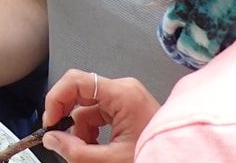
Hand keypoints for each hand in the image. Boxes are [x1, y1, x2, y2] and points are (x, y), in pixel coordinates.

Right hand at [40, 69, 158, 162]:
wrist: (186, 162)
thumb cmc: (157, 157)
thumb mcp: (112, 160)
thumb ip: (76, 151)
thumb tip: (51, 139)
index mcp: (123, 94)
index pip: (76, 81)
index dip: (56, 99)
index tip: (49, 121)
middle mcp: (124, 90)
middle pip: (80, 96)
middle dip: (69, 121)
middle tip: (64, 142)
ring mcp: (125, 99)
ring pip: (87, 109)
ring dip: (81, 132)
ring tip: (89, 154)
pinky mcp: (126, 109)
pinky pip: (98, 115)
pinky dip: (92, 132)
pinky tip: (98, 149)